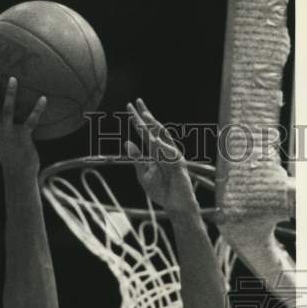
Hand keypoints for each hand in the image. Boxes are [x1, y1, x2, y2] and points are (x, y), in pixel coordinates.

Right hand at [0, 68, 46, 178]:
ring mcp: (8, 134)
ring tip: (14, 79)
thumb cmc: (10, 152)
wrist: (18, 173)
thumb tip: (2, 101)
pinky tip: (43, 98)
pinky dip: (37, 110)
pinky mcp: (22, 139)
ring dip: (9, 94)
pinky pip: (30, 122)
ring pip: (7, 111)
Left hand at [125, 99, 197, 215]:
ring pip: (162, 137)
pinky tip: (154, 140)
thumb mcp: (143, 175)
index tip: (129, 106)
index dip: (137, 120)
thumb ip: (137, 159)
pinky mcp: (179, 164)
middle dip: (146, 115)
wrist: (174, 205)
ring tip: (145, 116)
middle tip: (137, 101)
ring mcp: (172, 155)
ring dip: (154, 126)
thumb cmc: (161, 191)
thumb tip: (127, 143)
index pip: (145, 132)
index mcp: (154, 152)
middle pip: (154, 129)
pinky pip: (170, 154)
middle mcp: (163, 150)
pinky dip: (162, 147)